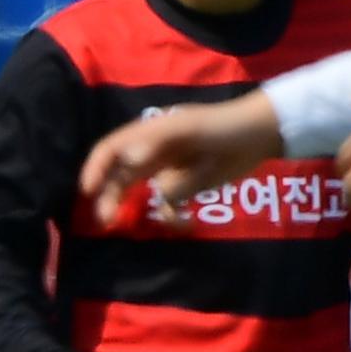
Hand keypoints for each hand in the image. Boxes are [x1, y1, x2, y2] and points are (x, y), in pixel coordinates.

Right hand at [82, 92, 286, 228]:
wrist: (262, 134)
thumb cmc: (223, 126)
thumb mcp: (189, 129)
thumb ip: (157, 142)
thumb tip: (129, 158)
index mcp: (147, 134)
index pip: (110, 150)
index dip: (95, 169)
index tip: (88, 192)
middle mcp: (151, 152)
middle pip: (119, 176)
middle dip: (110, 197)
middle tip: (106, 221)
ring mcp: (168, 170)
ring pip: (142, 193)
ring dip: (141, 209)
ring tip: (138, 226)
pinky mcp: (186, 186)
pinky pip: (168, 204)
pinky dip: (172, 215)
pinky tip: (185, 222)